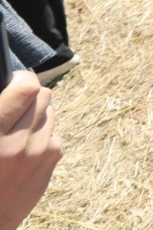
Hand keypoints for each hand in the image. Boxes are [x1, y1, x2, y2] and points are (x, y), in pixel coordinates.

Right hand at [0, 70, 61, 229]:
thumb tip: (9, 88)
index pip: (26, 88)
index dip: (21, 79)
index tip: (13, 81)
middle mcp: (19, 143)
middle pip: (42, 96)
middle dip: (29, 96)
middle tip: (14, 104)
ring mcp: (39, 154)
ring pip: (51, 112)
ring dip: (37, 115)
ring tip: (17, 128)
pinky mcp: (51, 163)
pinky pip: (54, 133)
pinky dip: (42, 134)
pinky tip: (25, 145)